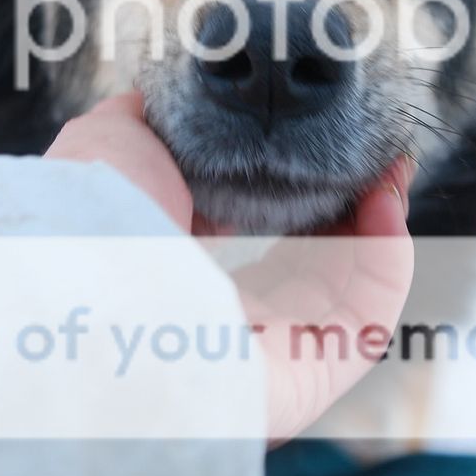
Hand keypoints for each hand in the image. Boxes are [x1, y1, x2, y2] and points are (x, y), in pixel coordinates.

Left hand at [45, 93, 416, 440]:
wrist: (85, 285)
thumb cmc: (91, 215)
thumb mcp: (111, 141)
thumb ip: (147, 121)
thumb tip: (170, 93)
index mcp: (171, 276)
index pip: (249, 240)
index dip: (296, 191)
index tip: (325, 144)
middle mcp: (214, 325)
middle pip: (308, 272)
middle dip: (350, 210)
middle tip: (376, 158)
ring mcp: (260, 358)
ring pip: (344, 295)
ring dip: (379, 224)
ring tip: (390, 168)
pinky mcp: (302, 382)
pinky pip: (367, 321)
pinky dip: (389, 256)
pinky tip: (384, 200)